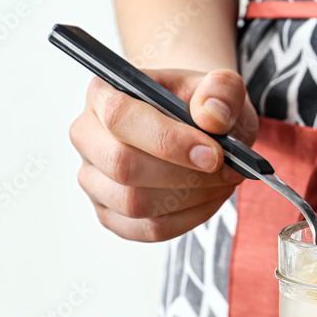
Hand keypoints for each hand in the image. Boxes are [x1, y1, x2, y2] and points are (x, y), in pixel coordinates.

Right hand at [69, 68, 257, 241]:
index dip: (169, 141)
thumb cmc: (201, 105)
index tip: (214, 154)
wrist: (196, 127)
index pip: (120, 117)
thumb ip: (221, 90)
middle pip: (123, 167)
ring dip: (191, 197)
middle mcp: (89, 137)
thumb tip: (211, 116)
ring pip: (134, 204)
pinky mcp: (111, 214)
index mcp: (104, 94)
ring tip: (223, 180)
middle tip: (228, 170)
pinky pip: (148, 229)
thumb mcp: (221, 87)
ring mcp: (94, 180)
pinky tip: (209, 197)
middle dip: (185, 174)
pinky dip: (189, 217)